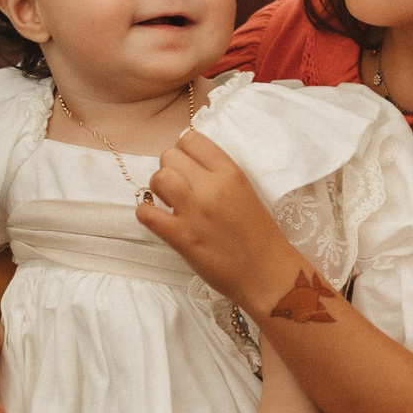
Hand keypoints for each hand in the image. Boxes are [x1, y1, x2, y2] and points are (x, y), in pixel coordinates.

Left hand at [140, 131, 300, 310]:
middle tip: (178, 186)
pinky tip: (157, 219)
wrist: (266, 273)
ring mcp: (195, 212)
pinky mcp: (181, 237)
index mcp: (231, 173)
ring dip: (158, 188)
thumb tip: (188, 163)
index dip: (183, 150)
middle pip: (170, 156)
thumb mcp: (244, 191)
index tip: (187, 165)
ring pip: (158, 178)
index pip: (191, 139)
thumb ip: (218, 174)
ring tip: (168, 201)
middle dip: (169, 168)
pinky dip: (146, 213)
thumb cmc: (259, 234)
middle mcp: (211, 188)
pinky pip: (147, 213)